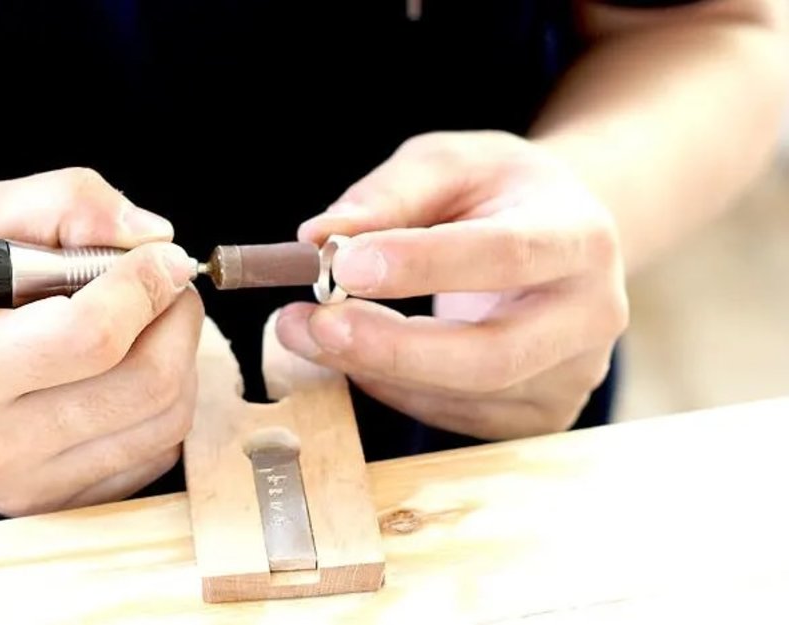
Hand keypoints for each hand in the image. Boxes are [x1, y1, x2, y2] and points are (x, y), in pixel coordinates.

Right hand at [0, 167, 203, 514]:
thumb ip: (65, 205)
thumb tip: (155, 236)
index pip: (92, 337)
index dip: (146, 285)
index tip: (164, 257)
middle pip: (147, 383)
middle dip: (178, 316)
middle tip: (166, 283)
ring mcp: (27, 487)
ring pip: (166, 422)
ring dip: (182, 357)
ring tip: (151, 320)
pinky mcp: (52, 503)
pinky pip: (154, 453)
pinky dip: (163, 402)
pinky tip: (130, 367)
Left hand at [276, 131, 628, 438]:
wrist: (561, 238)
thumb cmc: (499, 194)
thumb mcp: (451, 164)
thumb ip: (388, 195)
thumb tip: (316, 239)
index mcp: (580, 236)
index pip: (504, 256)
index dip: (421, 266)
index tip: (340, 264)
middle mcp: (591, 315)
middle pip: (491, 355)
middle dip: (391, 347)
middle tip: (310, 324)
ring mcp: (572, 376)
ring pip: (465, 396)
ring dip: (375, 370)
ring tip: (307, 333)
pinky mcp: (542, 414)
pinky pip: (454, 416)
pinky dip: (394, 388)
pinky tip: (361, 354)